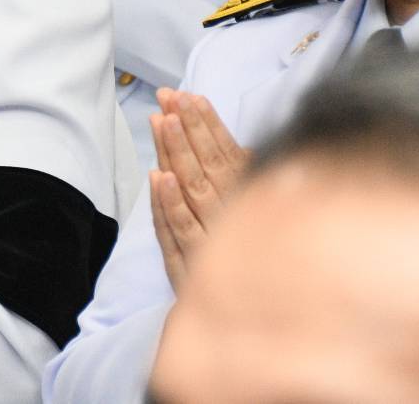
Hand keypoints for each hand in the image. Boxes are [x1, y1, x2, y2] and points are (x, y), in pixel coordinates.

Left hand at [148, 89, 248, 290]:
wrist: (258, 322)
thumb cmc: (260, 260)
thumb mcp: (260, 213)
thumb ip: (251, 180)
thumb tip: (241, 146)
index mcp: (252, 199)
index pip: (228, 153)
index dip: (207, 124)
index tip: (190, 96)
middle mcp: (235, 215)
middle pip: (207, 164)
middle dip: (188, 128)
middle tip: (171, 96)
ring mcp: (214, 238)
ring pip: (191, 189)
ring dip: (177, 153)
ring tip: (163, 120)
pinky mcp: (196, 264)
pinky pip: (179, 230)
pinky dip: (168, 202)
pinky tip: (158, 176)